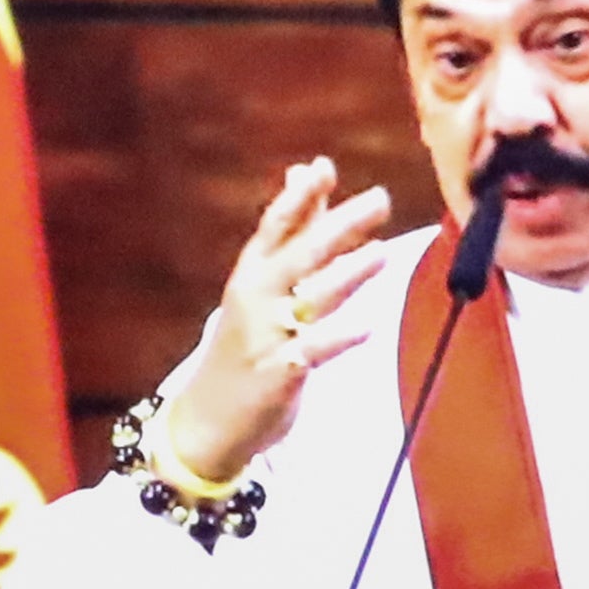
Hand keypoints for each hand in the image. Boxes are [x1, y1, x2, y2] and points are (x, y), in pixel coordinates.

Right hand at [148, 156, 404, 487]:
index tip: (323, 168)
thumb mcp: (262, 286)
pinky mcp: (278, 375)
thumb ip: (292, 230)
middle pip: (300, 256)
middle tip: (379, 200)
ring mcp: (265, 337)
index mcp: (250, 275)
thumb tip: (306, 170)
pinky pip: (312, 353)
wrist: (208, 421)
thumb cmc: (245, 346)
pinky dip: (337, 338)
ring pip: (310, 299)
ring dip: (345, 275)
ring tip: (380, 253)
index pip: (274, 227)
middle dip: (339, 226)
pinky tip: (366, 326)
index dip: (299, 197)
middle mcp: (255, 300)